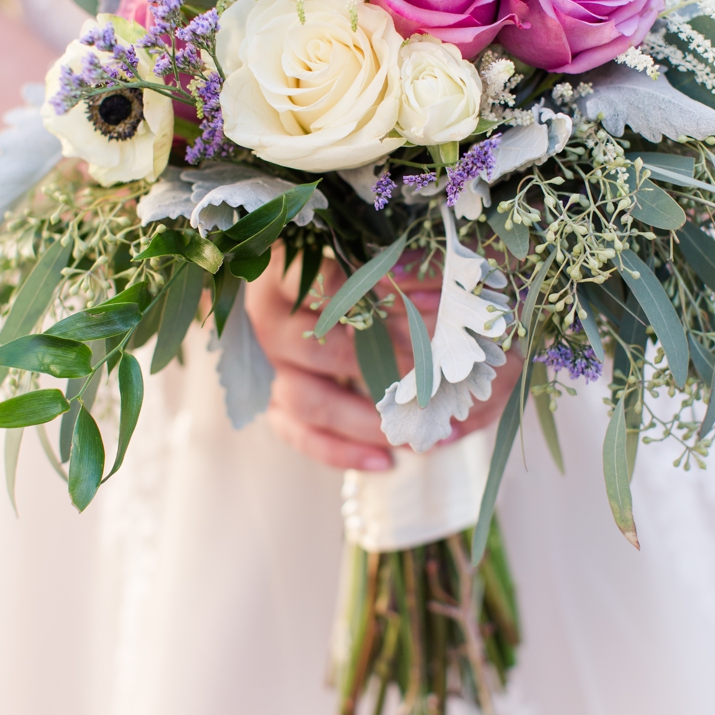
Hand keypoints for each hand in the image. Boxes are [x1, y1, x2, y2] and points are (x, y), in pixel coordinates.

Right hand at [243, 250, 522, 471]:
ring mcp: (272, 365)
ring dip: (369, 420)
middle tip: (443, 375)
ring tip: (422, 432)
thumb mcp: (382, 252)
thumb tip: (440, 289)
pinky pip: (301, 434)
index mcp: (284, 270)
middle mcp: (271, 319)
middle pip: (322, 348)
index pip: (327, 282)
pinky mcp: (278, 400)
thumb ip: (409, 264)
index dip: (382, 295)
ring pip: (309, 401)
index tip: (437, 302)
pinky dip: (342, 451)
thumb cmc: (360, 265)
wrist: (309, 293)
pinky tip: (387, 462)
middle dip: (389, 364)